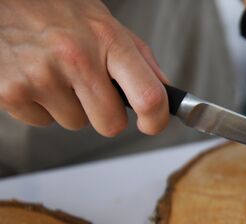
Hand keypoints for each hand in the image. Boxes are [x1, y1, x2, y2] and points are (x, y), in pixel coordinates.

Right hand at [0, 0, 168, 135]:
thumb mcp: (103, 22)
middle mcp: (76, 58)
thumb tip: (164, 89)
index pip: (148, 96)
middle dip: (105, 113)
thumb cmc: (54, 8)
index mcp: (107, 39)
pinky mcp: (11, 92)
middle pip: (111, 124)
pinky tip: (33, 76)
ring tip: (54, 72)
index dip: (156, 120)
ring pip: (75, 123)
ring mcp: (42, 76)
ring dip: (68, 106)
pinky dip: (39, 106)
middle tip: (89, 87)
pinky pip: (41, 122)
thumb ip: (138, 57)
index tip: (152, 124)